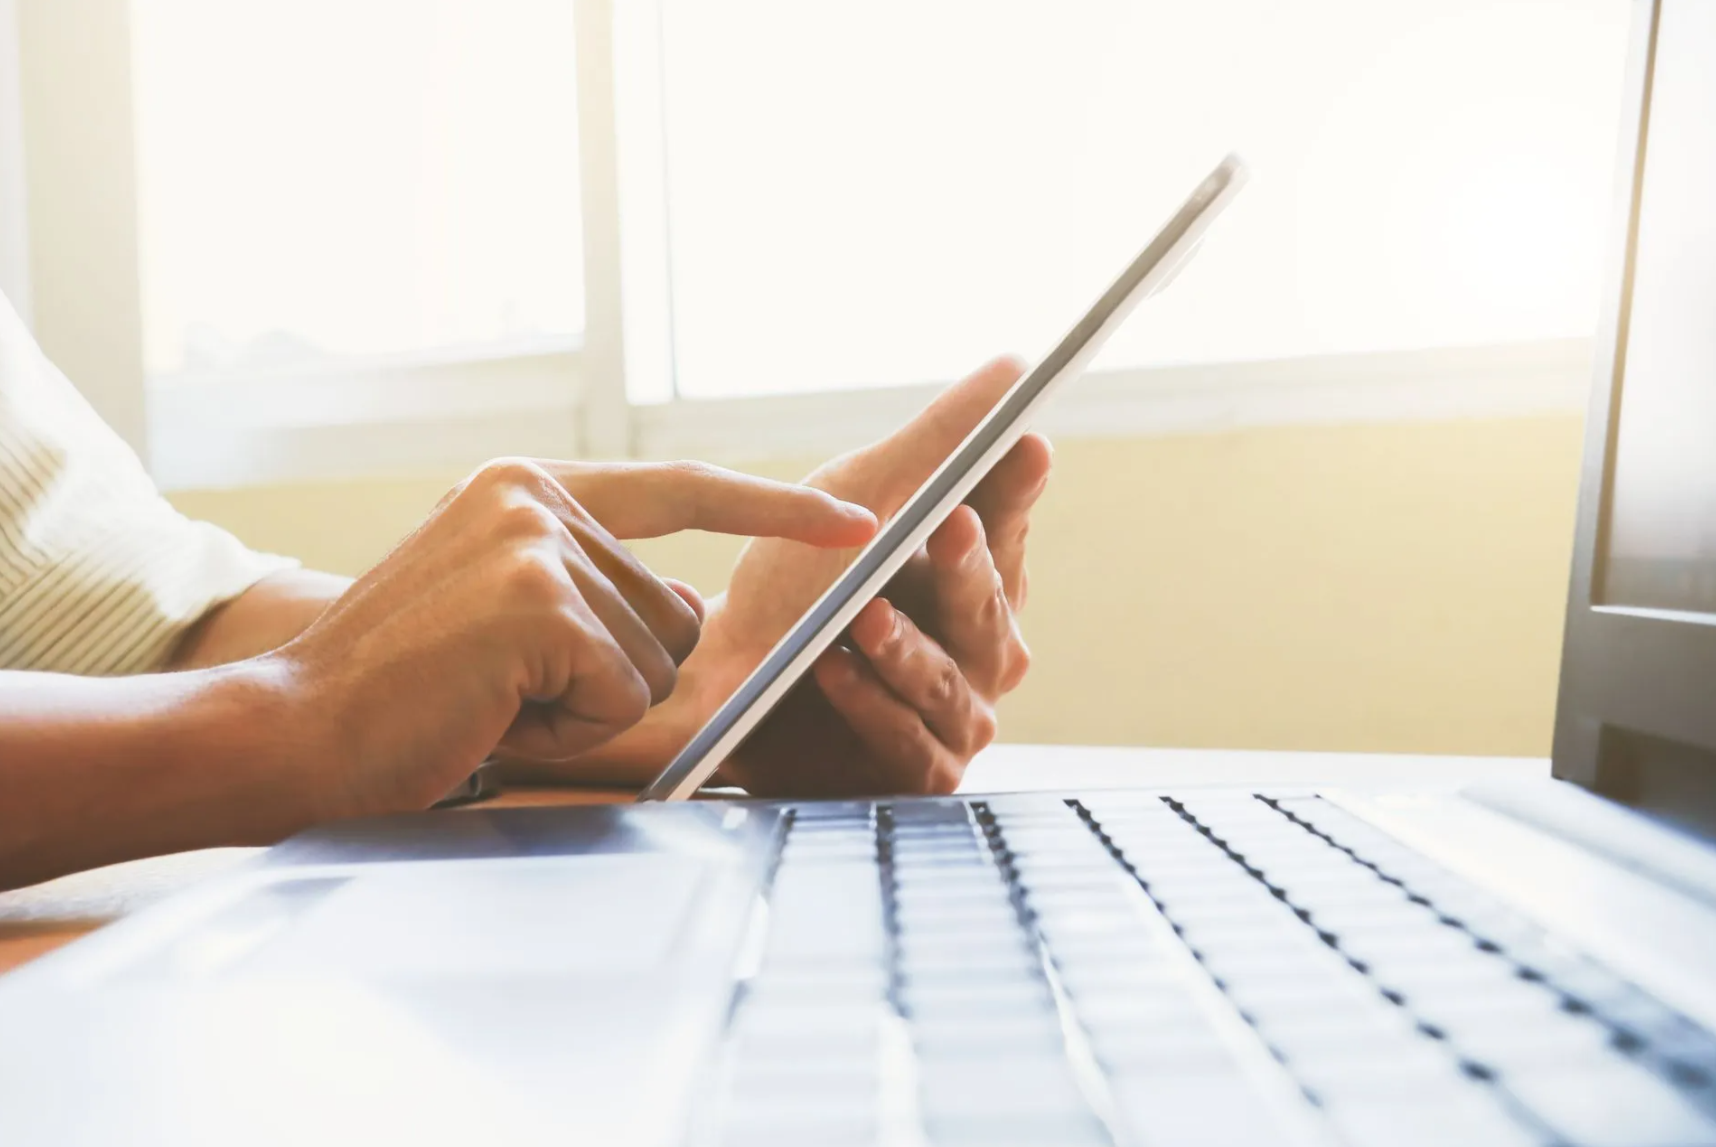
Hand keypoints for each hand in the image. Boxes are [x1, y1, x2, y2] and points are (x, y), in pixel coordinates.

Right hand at [266, 458, 874, 818]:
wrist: (294, 729)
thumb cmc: (406, 691)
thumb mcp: (506, 611)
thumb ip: (593, 589)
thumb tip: (689, 604)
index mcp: (530, 489)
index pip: (683, 490)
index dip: (774, 512)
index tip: (856, 525)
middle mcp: (538, 496)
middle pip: (676, 609)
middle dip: (616, 675)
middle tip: (510, 688)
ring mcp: (539, 540)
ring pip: (659, 658)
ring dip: (589, 706)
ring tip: (495, 699)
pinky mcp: (540, 600)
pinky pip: (624, 692)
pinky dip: (570, 727)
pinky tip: (493, 714)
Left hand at [581, 358, 1050, 796]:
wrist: (727, 682)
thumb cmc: (802, 584)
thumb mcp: (858, 497)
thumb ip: (938, 441)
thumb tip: (1014, 366)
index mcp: (979, 578)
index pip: (1009, 526)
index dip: (1017, 489)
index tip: (1024, 441)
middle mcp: (981, 649)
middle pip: (990, 610)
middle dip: (969, 567)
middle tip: (947, 521)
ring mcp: (955, 715)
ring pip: (951, 684)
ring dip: (909, 648)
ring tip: (866, 614)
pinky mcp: (915, 769)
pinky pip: (907, 741)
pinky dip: (871, 705)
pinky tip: (833, 669)